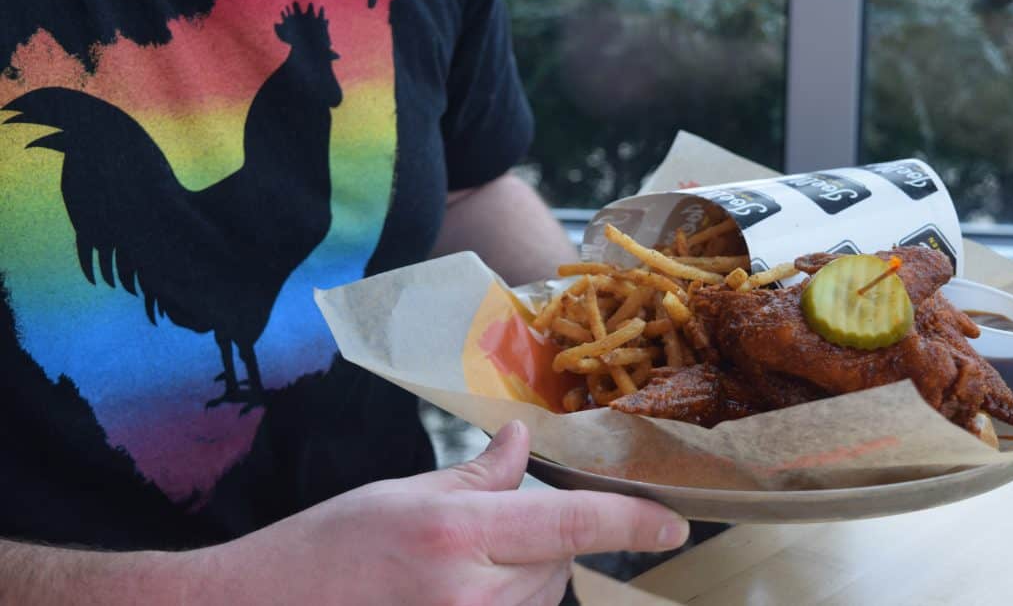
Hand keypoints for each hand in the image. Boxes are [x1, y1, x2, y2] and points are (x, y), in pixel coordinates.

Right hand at [195, 420, 688, 605]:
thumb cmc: (322, 550)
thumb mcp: (399, 496)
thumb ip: (475, 476)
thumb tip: (522, 441)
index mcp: (454, 533)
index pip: (568, 522)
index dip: (630, 521)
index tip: (672, 523)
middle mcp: (469, 594)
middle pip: (558, 561)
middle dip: (548, 538)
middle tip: (494, 526)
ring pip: (540, 598)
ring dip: (526, 576)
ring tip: (458, 568)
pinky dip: (507, 602)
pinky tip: (459, 593)